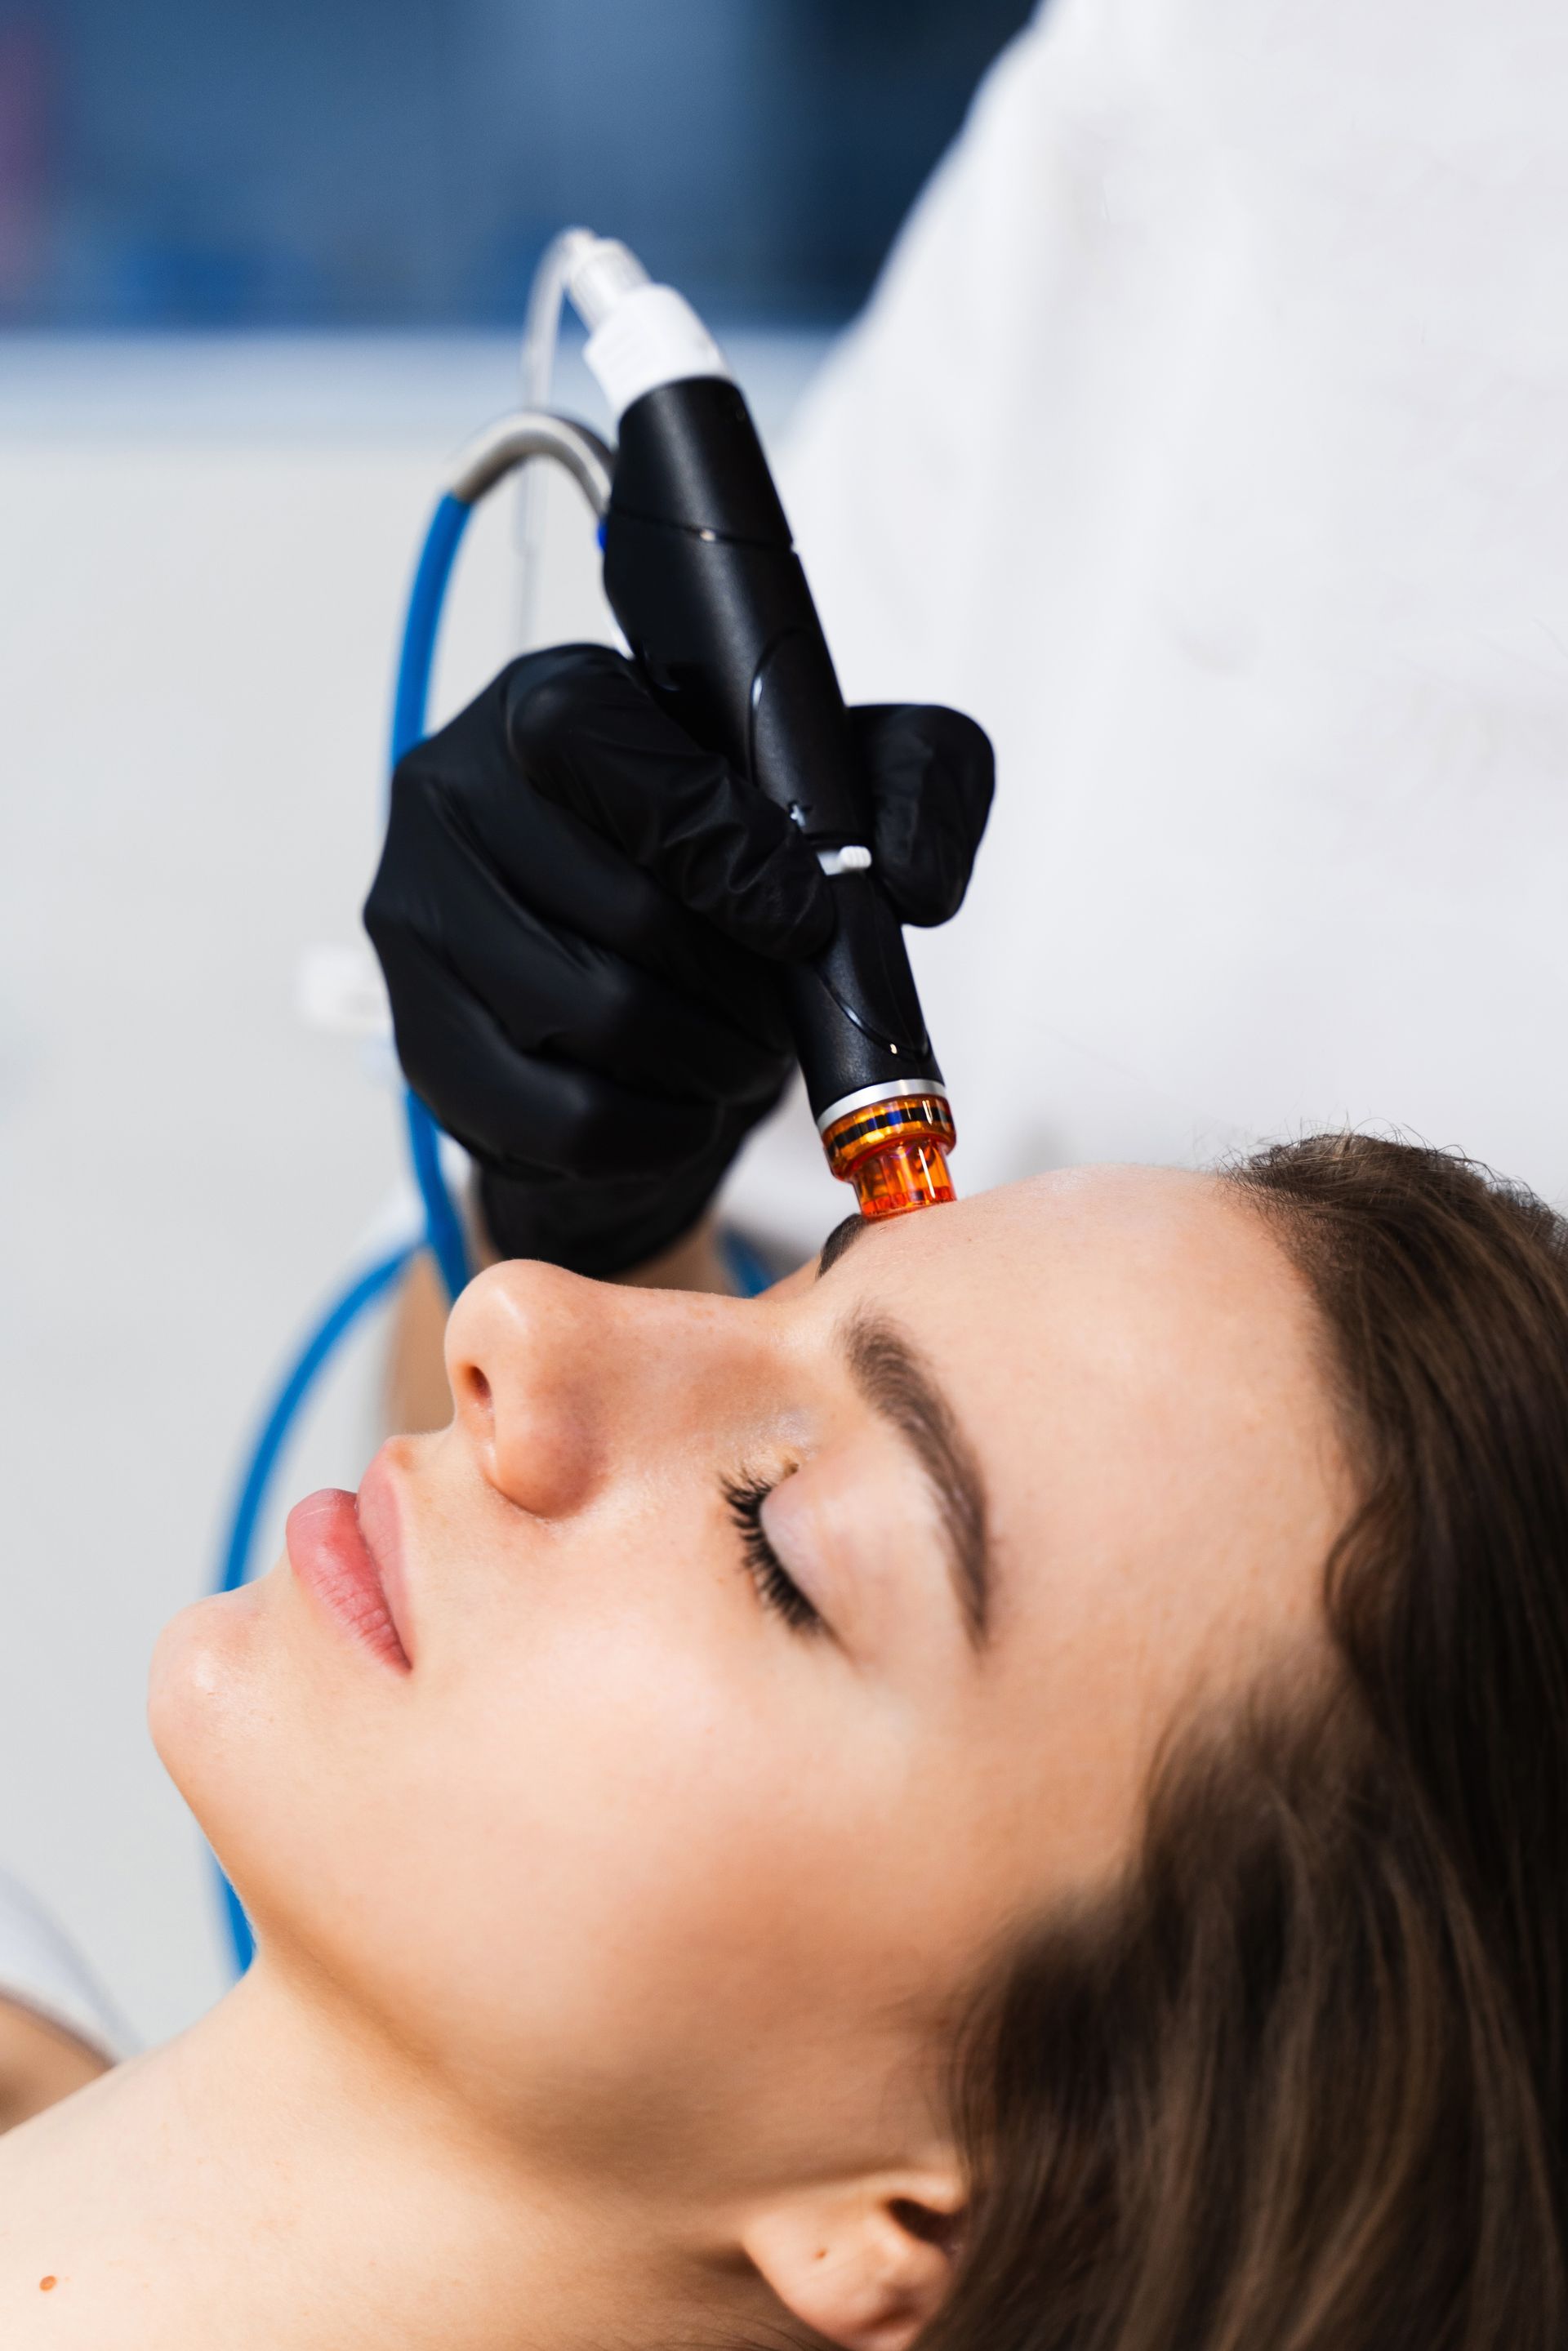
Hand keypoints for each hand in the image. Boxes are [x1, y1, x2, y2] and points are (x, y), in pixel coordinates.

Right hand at [364, 644, 992, 1277]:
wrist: (631, 963)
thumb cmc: (726, 862)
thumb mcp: (840, 788)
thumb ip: (911, 792)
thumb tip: (909, 882)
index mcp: (547, 699)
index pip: (609, 755)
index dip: (723, 849)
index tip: (803, 922)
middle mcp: (452, 794)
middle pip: (619, 913)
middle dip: (738, 985)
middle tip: (783, 1011)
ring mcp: (417, 921)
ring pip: (592, 1019)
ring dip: (706, 1059)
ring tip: (742, 1052)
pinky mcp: (422, 1041)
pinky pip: (558, 1119)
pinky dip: (655, 1130)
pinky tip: (687, 1103)